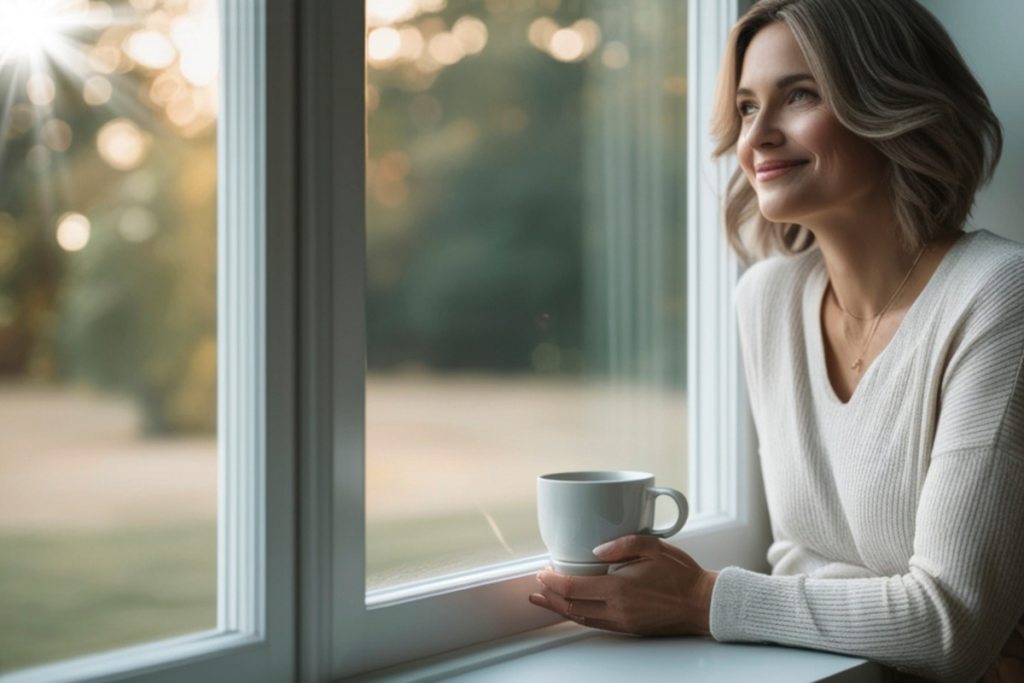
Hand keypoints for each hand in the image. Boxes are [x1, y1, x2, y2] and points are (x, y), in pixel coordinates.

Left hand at [528, 535, 718, 636]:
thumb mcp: (654, 546)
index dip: (552, 581)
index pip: (573, 588)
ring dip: (560, 609)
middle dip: (550, 597)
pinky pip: (597, 623)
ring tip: (545, 601)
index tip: (542, 572)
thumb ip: (623, 544)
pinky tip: (575, 609)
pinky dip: (579, 616)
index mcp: (619, 589)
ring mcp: (624, 622)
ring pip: (582, 618)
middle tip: (537, 586)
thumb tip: (596, 549)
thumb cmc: (683, 574)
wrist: (704, 603)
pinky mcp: (631, 628)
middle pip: (571, 607)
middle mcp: (618, 610)